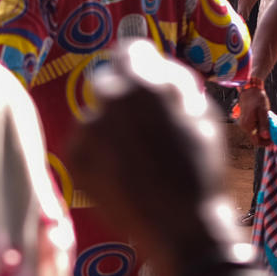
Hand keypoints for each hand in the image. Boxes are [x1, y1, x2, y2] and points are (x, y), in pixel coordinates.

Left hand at [67, 41, 243, 275]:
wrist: (179, 225)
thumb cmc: (200, 167)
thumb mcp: (202, 113)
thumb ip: (174, 82)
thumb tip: (155, 66)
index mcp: (143, 83)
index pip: (129, 50)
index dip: (141, 63)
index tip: (144, 76)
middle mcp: (108, 98)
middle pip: (109, 83)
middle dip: (125, 97)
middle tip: (143, 126)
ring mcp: (88, 129)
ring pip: (97, 116)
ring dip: (112, 129)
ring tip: (137, 160)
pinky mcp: (74, 158)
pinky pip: (85, 143)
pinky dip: (100, 154)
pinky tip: (123, 174)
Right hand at [237, 85, 271, 144]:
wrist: (250, 90)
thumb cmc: (257, 99)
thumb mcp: (263, 112)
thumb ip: (264, 125)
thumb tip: (266, 137)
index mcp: (248, 126)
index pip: (256, 141)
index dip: (265, 143)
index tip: (274, 140)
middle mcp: (243, 126)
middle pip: (255, 138)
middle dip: (265, 138)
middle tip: (274, 133)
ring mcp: (243, 124)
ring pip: (254, 134)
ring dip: (262, 132)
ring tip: (270, 126)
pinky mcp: (245, 121)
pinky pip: (253, 128)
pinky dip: (259, 128)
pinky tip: (264, 122)